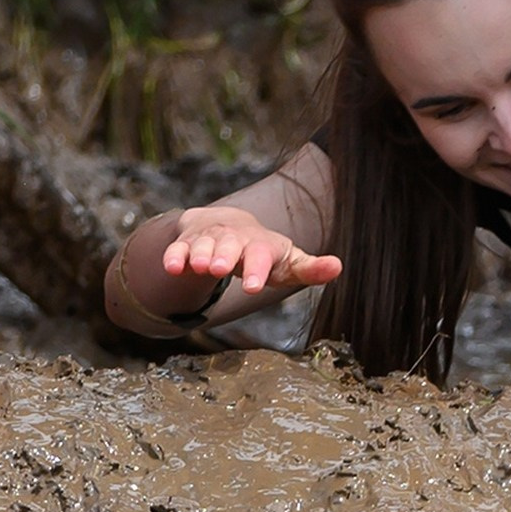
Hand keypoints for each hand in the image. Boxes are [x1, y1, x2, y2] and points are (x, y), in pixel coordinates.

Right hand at [163, 206, 342, 297]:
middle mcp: (234, 239)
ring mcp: (209, 239)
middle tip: (219, 268)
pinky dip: (174, 257)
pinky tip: (172, 268)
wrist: (228, 224)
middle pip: (228, 246)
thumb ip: (310, 268)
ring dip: (200, 255)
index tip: (252, 286)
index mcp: (261, 245)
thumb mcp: (288, 261)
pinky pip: (179, 248)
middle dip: (223, 256)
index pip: (260, 255)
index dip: (256, 270)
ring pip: (202, 246)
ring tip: (200, 266)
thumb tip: (338, 266)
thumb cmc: (263, 252)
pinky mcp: (187, 243)